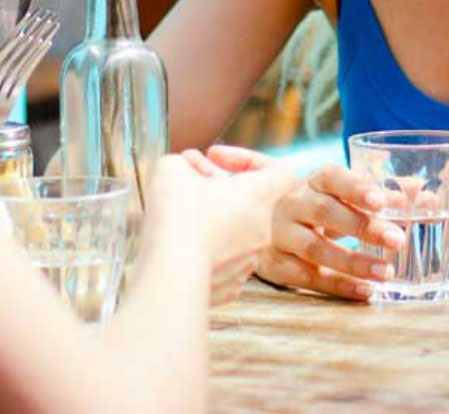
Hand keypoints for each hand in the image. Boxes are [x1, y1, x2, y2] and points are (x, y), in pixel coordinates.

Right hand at [148, 153, 298, 304]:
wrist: (169, 272)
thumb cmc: (178, 215)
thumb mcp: (175, 168)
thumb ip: (188, 164)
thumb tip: (189, 171)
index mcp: (257, 196)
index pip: (278, 172)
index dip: (249, 160)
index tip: (217, 161)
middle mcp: (261, 230)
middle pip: (249, 205)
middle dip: (220, 195)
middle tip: (188, 192)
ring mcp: (248, 263)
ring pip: (234, 235)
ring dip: (213, 225)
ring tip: (180, 224)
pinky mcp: (230, 289)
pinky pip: (222, 264)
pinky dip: (204, 255)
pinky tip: (180, 252)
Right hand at [188, 145, 404, 301]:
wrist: (239, 219)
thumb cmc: (302, 202)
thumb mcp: (328, 190)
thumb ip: (374, 191)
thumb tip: (421, 195)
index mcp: (305, 181)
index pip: (331, 178)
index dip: (355, 187)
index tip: (382, 200)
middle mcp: (289, 205)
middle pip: (325, 213)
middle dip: (361, 226)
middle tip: (397, 239)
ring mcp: (279, 236)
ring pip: (315, 249)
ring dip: (352, 261)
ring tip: (387, 272)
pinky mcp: (275, 265)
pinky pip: (308, 278)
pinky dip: (338, 286)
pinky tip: (366, 292)